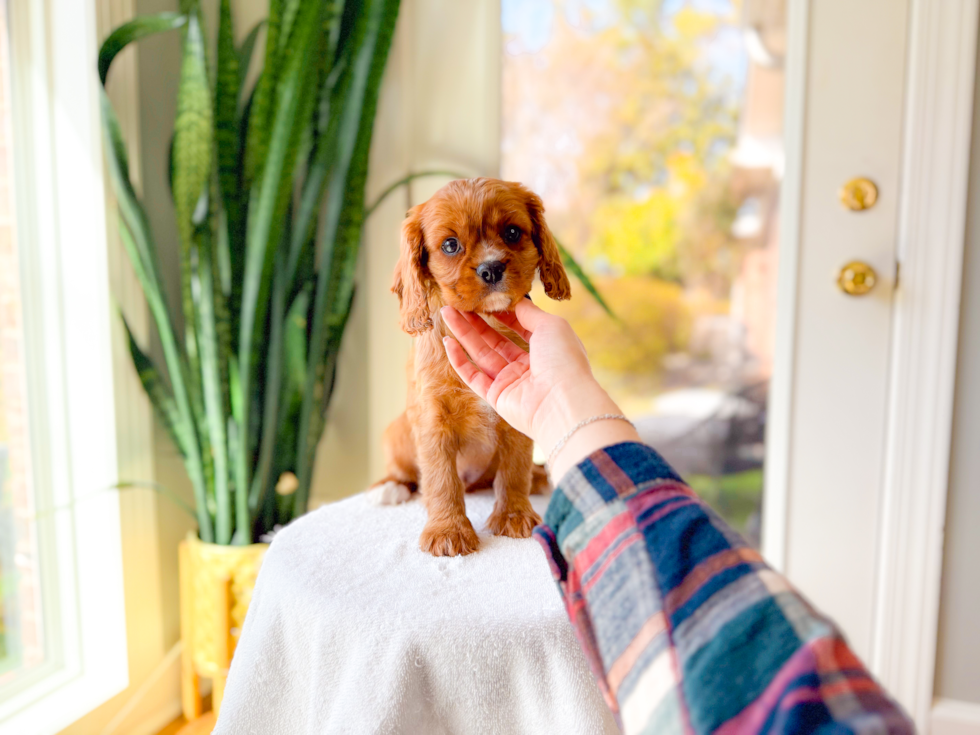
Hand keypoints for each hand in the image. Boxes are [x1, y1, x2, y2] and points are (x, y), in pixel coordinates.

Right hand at [441, 300, 638, 477]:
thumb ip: (528, 312)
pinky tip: (448, 342)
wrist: (562, 403)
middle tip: (456, 304)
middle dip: (475, 321)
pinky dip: (460, 360)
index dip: (500, 313)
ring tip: (446, 313)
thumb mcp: (551, 325)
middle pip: (495, 340)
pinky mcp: (496, 398)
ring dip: (463, 334)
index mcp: (545, 349)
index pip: (518, 327)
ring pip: (481, 354)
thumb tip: (513, 299)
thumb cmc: (563, 360)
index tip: (482, 298)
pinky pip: (473, 377)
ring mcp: (511, 382)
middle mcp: (527, 366)